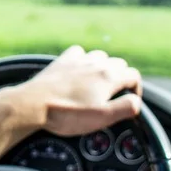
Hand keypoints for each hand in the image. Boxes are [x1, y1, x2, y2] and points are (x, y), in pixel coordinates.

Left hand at [0, 45, 142, 140]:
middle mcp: (95, 63)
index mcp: (109, 76)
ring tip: (98, 84)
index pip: (133, 75)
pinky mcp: (61, 62)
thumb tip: (137, 102)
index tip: (130, 101)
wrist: (33, 104)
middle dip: (121, 78)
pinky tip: (78, 71)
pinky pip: (78, 53)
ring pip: (99, 56)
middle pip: (118, 64)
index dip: (136, 89)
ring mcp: (77, 60)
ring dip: (103, 67)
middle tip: (114, 95)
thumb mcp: (103, 117)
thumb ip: (126, 107)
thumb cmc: (67, 113)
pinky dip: (82, 60)